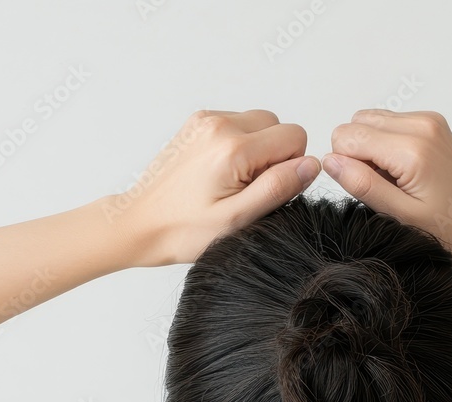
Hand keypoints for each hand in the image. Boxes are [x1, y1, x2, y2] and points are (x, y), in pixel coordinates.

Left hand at [107, 109, 320, 266]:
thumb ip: (278, 188)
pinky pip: (238, 125)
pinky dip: (239, 147)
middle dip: (274, 157)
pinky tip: (220, 175)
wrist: (140, 223)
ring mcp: (205, 120)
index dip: (290, 168)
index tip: (264, 192)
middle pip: (278, 126)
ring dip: (257, 152)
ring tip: (231, 184)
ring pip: (259, 124)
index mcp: (232, 147)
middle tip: (247, 191)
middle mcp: (219, 124)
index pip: (294, 137)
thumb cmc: (183, 230)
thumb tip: (311, 165)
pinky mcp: (197, 123)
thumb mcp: (238, 220)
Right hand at [322, 110, 451, 267]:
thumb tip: (329, 161)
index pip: (346, 137)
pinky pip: (387, 123)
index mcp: (412, 150)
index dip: (347, 165)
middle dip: (358, 155)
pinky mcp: (430, 121)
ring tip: (395, 180)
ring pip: (369, 120)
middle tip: (384, 186)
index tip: (370, 188)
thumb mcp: (400, 215)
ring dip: (371, 150)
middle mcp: (420, 124)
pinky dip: (386, 145)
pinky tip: (404, 171)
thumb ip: (363, 185)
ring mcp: (427, 119)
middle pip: (355, 123)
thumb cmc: (447, 228)